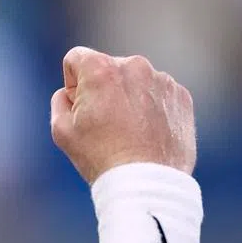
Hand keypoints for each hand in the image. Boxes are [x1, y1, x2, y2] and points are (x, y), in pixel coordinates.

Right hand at [51, 46, 195, 184]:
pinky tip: (148, 134)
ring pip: (135, 82)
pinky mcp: (181, 97)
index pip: (76, 59)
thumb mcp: (61, 129)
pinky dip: (152, 109)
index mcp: (101, 68)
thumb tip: (70, 92)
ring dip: (129, 99)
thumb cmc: (100, 157)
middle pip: (108, 69)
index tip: (82, 109)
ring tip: (130, 133)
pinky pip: (158, 94)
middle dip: (104, 90)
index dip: (73, 84)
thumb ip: (60, 100)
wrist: (146, 183)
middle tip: (106, 126)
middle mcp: (134, 66)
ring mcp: (162, 80)